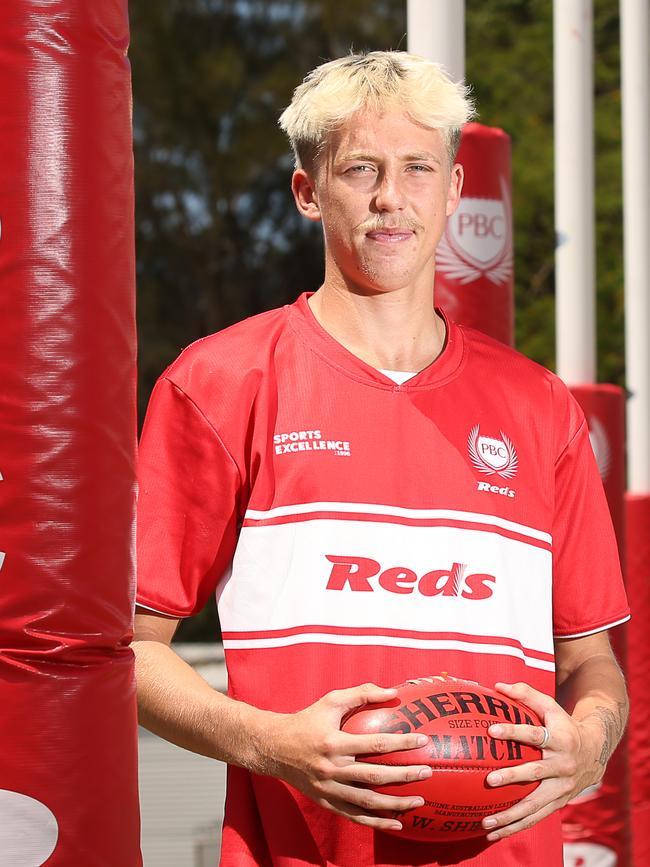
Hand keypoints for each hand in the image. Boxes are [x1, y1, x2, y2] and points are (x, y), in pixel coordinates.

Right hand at [258, 682, 432, 831]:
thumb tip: (394, 692)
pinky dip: (376, 822)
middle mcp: (331, 768)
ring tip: (420, 800)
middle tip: (428, 772)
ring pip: (367, 801)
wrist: (274, 747)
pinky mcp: (326, 802)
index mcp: (333, 742)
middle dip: (404, 775)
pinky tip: (397, 823)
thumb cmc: (308, 719)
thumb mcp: (331, 700)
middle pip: (374, 776)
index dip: (400, 743)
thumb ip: (362, 694)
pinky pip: (355, 816)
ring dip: (396, 803)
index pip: (373, 744)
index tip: (423, 740)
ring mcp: (329, 789)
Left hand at [480, 682, 603, 840]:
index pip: (534, 734)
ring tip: (486, 820)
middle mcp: (562, 765)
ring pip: (535, 804)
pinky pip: (535, 818)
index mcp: (559, 739)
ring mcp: (562, 788)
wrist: (594, 752)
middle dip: (512, 777)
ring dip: (510, 814)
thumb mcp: (550, 706)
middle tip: (489, 779)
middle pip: (535, 772)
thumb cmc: (562, 725)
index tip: (491, 731)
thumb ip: (525, 694)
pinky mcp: (559, 803)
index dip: (513, 732)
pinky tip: (493, 832)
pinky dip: (515, 827)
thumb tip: (497, 686)